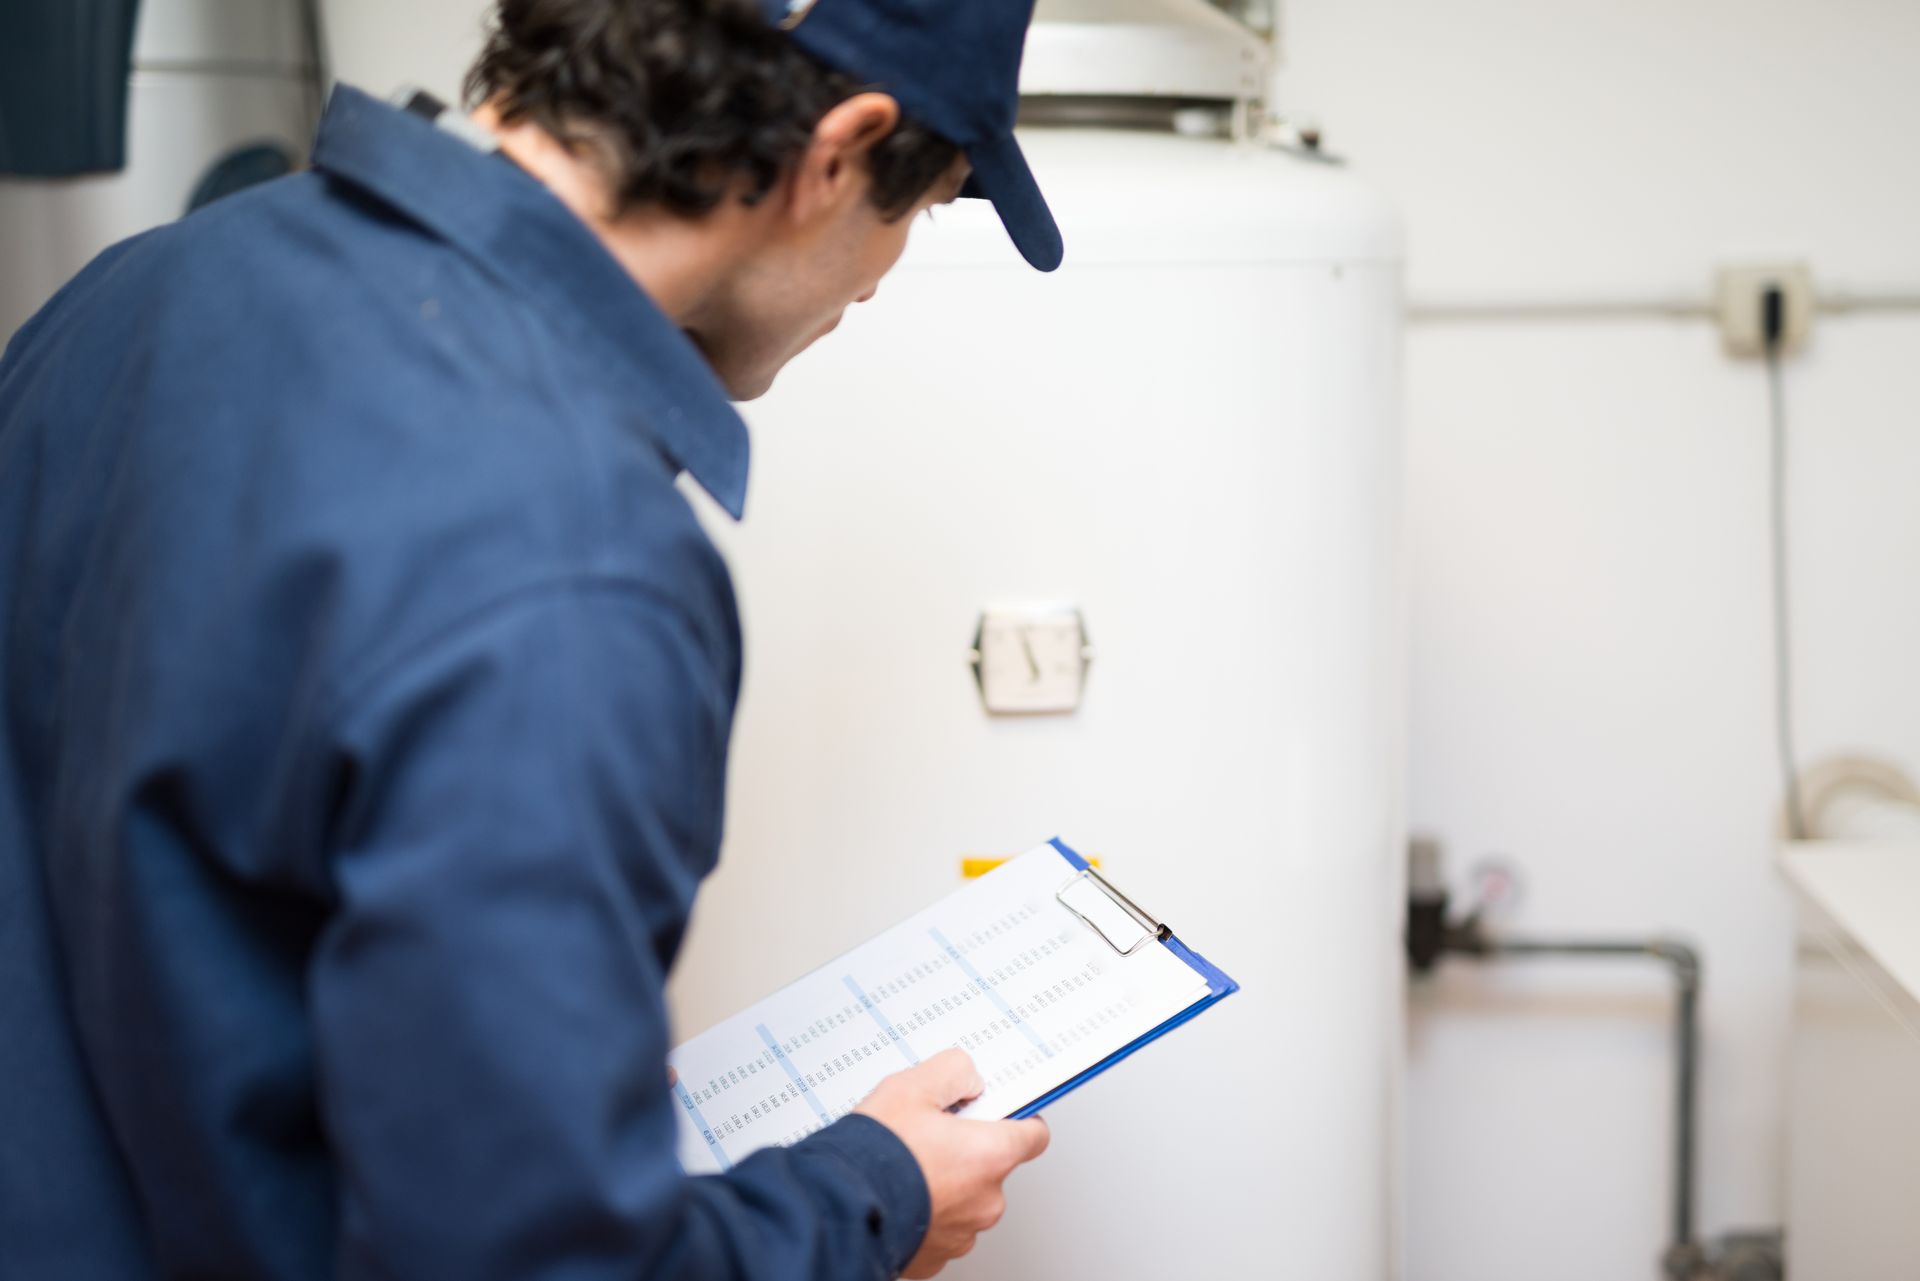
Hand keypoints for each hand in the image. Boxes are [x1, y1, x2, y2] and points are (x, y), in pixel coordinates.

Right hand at [855, 1049, 1049, 1278]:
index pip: (1034, 1134)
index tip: (1000, 1111)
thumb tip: (967, 1078)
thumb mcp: (911, 1087)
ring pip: (965, 1199)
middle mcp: (986, 1201)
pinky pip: (941, 1226)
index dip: (1017, 1118)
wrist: (838, 1206)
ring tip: (908, 1167)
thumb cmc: (874, 1154)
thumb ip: (953, 1072)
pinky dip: (926, 1211)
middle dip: (966, 1150)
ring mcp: (962, 1234)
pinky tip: (901, 1195)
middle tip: (930, 1136)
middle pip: (992, 1166)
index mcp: (991, 1156)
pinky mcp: (936, 1257)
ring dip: (945, 1184)